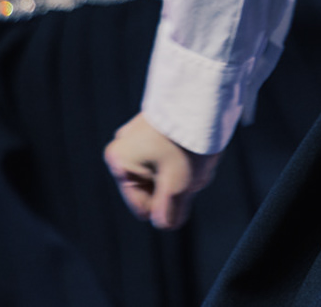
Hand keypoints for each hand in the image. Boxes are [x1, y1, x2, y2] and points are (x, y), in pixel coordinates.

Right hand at [104, 113, 222, 229]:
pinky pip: (166, 155)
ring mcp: (136, 135)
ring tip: (195, 153)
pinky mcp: (153, 126)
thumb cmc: (186, 142)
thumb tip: (164, 224)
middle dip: (177, 185)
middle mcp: (122, 148)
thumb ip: (168, 211)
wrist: (201, 96)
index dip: (168, 204)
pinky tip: (194, 144)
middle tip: (192, 167)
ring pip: (163, 172)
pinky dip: (183, 156)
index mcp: (119, 163)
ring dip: (183, 172)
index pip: (144, 208)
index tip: (183, 184)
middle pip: (153, 189)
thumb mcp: (178, 185)